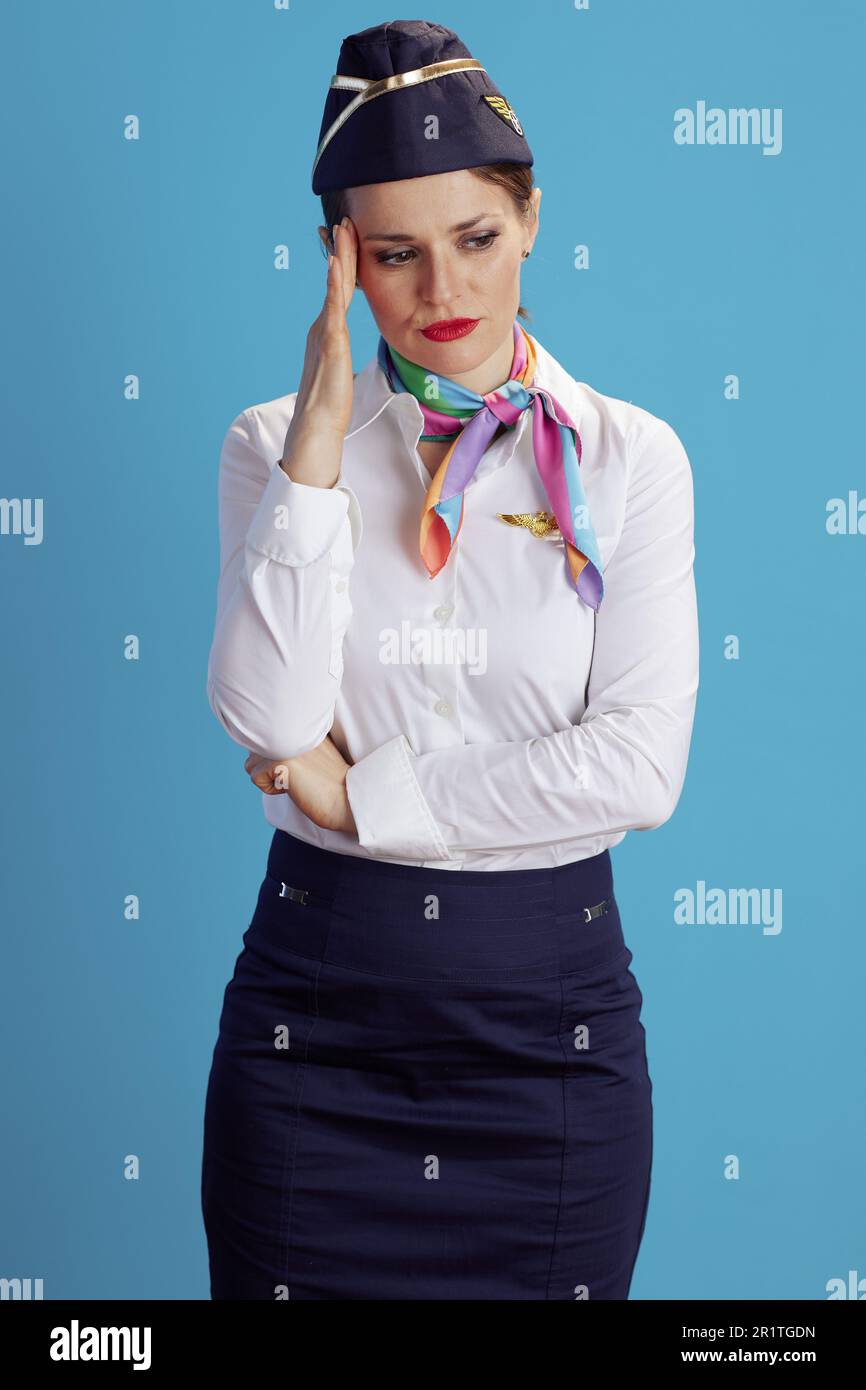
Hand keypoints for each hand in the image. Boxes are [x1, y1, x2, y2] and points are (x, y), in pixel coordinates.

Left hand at [244, 735, 356, 836]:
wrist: (346, 799)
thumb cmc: (329, 781)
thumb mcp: (310, 752)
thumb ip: (288, 741)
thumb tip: (254, 742)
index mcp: (301, 722)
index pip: (265, 735)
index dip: (276, 757)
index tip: (302, 766)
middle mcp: (292, 726)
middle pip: (255, 749)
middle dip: (270, 768)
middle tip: (299, 774)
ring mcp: (285, 742)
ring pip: (251, 762)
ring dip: (269, 777)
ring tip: (296, 779)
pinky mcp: (279, 761)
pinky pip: (255, 777)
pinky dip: (270, 789)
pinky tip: (294, 787)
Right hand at [283, 216, 358, 456]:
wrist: (316, 425)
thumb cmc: (330, 403)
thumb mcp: (340, 369)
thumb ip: (340, 352)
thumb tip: (343, 347)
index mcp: (328, 331)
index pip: (337, 290)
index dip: (342, 264)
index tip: (345, 238)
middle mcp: (323, 327)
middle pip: (334, 281)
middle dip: (339, 249)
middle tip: (342, 220)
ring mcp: (325, 333)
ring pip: (334, 288)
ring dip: (339, 257)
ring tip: (342, 230)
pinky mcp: (330, 343)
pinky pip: (333, 308)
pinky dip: (334, 284)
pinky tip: (336, 265)